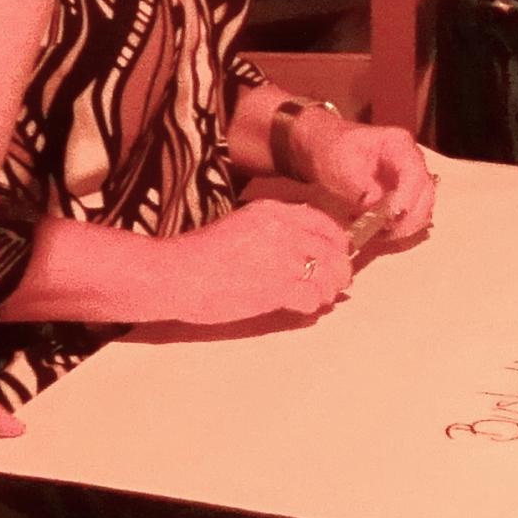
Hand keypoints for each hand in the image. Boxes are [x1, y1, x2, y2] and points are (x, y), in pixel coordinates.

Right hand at [147, 200, 353, 325]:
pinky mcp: (279, 287)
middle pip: (332, 250)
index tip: (339, 254)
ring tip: (320, 297)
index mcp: (273, 210)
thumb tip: (302, 249)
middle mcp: (284, 230)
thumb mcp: (240, 226)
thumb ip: (271, 231)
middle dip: (340, 269)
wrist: (177, 274)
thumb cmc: (200, 254)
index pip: (323, 223)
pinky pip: (312, 297)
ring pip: (328, 275)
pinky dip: (312, 305)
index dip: (337, 241)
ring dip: (328, 289)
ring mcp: (284, 258)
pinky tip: (302, 307)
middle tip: (336, 283)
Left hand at [294, 116, 434, 247]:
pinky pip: (412, 219)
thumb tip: (375, 206)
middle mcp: (414, 162)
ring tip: (372, 231)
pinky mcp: (407, 198)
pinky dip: (397, 230)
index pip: (415, 173)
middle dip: (407, 219)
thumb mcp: (340, 164)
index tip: (390, 218)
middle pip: (426, 195)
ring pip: (422, 211)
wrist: (330, 148)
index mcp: (399, 145)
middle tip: (380, 232)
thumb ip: (358, 185)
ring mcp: (413, 181)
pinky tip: (374, 230)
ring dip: (401, 228)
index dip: (407, 198)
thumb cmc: (334, 151)